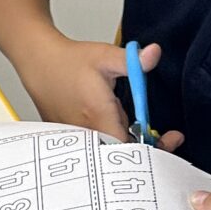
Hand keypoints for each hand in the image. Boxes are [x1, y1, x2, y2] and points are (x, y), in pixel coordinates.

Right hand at [19, 36, 183, 150]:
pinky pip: (97, 149)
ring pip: (110, 153)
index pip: (130, 149)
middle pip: (122, 156)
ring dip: (127, 143)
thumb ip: (132, 61)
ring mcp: (76, 140)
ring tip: (130, 122)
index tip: (171, 138)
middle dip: (146, 147)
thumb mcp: (105, 56)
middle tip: (165, 136)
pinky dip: (111, 142)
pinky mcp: (72, 141)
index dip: (153, 147)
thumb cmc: (70, 61)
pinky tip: (114, 126)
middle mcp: (85, 133)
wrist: (39, 64)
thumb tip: (153, 53)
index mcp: (98, 116)